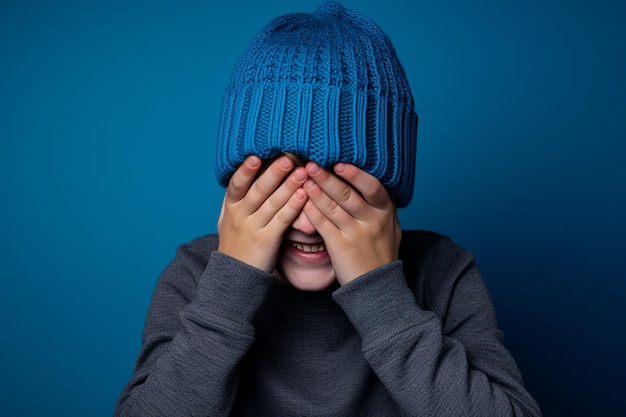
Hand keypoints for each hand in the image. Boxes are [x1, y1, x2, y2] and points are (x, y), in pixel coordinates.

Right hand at [217, 155, 307, 272]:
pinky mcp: (266, 241)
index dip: (245, 170)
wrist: (233, 277)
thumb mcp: (228, 220)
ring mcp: (253, 228)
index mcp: (230, 207)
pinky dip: (293, 206)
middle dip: (274, 173)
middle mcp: (240, 216)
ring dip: (289, 185)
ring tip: (303, 171)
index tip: (255, 155)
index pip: (236, 184)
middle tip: (287, 157)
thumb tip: (245, 172)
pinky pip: (282, 220)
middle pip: (258, 190)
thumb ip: (237, 199)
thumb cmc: (236, 243)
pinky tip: (303, 195)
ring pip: (273, 202)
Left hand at [302, 162, 400, 284]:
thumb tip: (372, 176)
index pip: (373, 187)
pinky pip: (323, 225)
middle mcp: (373, 221)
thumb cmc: (381, 251)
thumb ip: (381, 203)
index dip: (356, 174)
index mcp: (385, 211)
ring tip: (303, 177)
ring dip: (317, 191)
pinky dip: (311, 211)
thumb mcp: (390, 225)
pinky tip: (302, 200)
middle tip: (312, 163)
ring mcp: (356, 234)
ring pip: (334, 208)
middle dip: (328, 178)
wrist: (377, 286)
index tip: (340, 162)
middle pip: (349, 195)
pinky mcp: (340, 247)